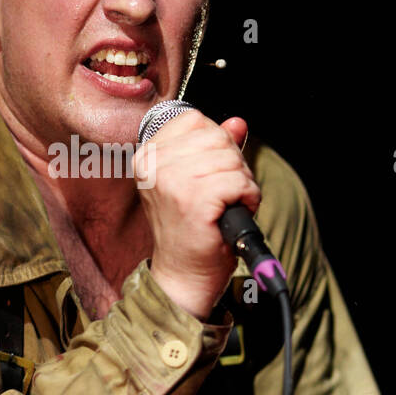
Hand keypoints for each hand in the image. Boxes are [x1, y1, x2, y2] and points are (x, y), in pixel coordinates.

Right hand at [138, 113, 257, 320]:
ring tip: (226, 205)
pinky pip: (238, 181)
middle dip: (233, 164)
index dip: (216, 143)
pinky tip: (232, 213)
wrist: (183, 273)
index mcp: (148, 156)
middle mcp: (153, 165)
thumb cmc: (191, 229)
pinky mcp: (193, 200)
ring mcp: (171, 181)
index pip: (195, 120)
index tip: (210, 173)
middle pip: (217, 137)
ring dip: (241, 183)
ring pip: (231, 158)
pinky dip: (247, 198)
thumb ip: (216, 147)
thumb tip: (238, 122)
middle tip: (223, 194)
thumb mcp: (198, 179)